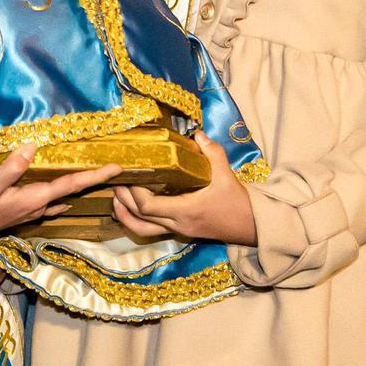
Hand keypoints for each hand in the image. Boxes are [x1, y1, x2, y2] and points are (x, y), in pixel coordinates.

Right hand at [0, 143, 119, 240]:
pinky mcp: (23, 212)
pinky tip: (64, 194)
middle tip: (113, 170)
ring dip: (79, 188)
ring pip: (62, 198)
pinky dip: (63, 194)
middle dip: (93, 182)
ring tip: (95, 178)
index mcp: (34, 199)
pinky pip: (51, 202)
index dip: (94, 176)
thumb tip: (32, 146)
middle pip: (72, 192)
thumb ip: (11, 167)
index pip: (71, 185)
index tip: (116, 168)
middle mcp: (38, 207)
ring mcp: (31, 212)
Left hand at [110, 137, 254, 244]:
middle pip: (139, 219)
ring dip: (125, 215)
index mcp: (186, 211)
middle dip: (123, 200)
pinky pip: (151, 230)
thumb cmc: (237, 202)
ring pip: (142, 230)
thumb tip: (197, 133)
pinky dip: (137, 220)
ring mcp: (178, 231)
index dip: (134, 192)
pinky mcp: (180, 231)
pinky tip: (130, 207)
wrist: (251, 226)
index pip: (149, 206)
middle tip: (114, 180)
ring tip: (115, 197)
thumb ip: (213, 153)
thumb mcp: (227, 175)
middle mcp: (178, 224)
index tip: (130, 174)